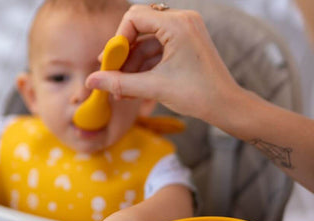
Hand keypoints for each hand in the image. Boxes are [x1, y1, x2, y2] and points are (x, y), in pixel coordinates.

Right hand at [86, 5, 239, 124]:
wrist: (225, 106)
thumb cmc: (197, 94)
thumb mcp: (154, 88)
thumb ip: (120, 83)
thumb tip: (91, 81)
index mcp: (177, 24)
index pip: (134, 18)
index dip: (117, 40)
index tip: (109, 63)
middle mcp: (182, 21)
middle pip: (140, 30)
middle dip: (124, 56)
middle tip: (111, 77)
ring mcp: (185, 32)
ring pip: (148, 43)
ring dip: (133, 66)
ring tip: (121, 91)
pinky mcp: (186, 45)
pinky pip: (158, 51)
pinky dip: (145, 68)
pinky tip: (134, 88)